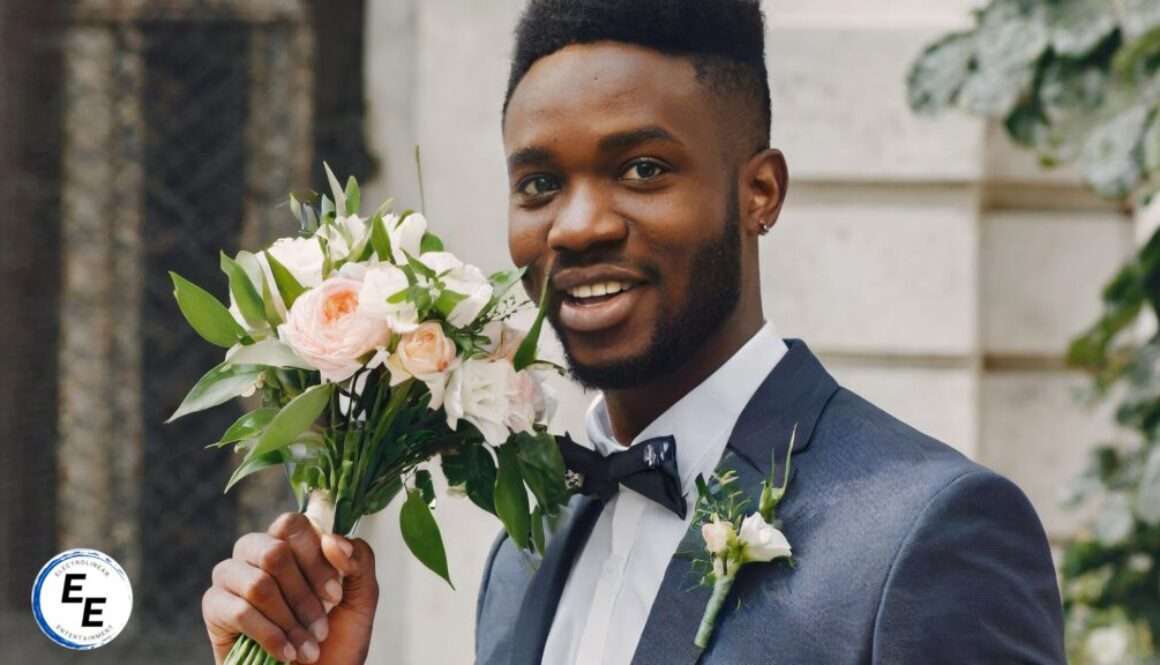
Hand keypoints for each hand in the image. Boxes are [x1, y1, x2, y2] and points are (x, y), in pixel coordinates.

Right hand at [202, 512, 378, 664]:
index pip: (293, 525)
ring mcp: (232, 577)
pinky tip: (286, 654)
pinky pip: (240, 611)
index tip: (335, 596)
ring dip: (289, 621)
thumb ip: (359, 561)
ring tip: (307, 646)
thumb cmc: (335, 640)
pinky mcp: (214, 607)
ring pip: (258, 584)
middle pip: (273, 551)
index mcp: (290, 543)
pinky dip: (271, 636)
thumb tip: (333, 540)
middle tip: (320, 628)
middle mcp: (256, 552)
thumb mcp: (361, 598)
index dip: (315, 560)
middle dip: (303, 596)